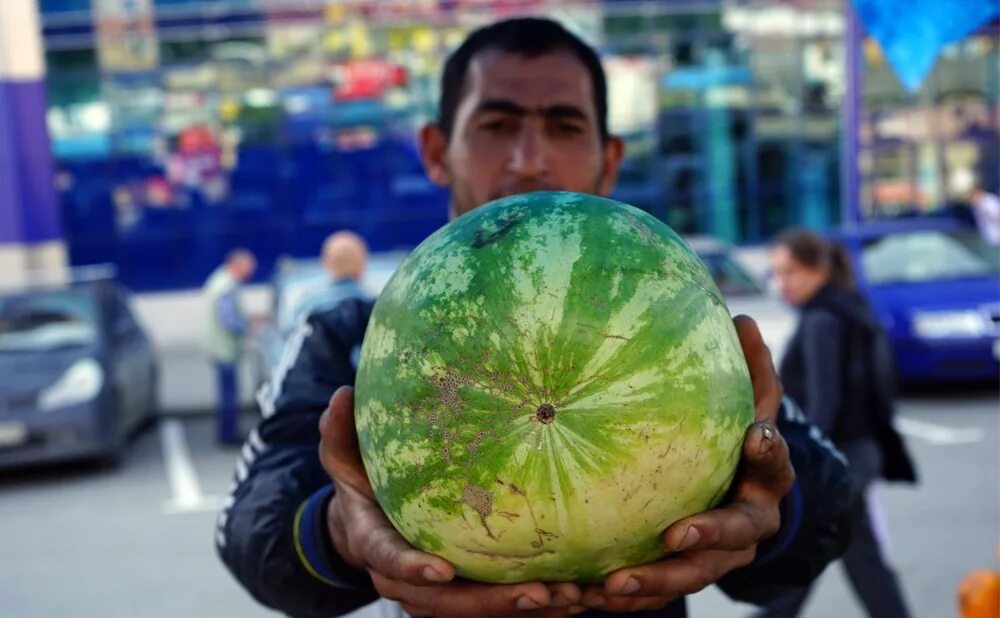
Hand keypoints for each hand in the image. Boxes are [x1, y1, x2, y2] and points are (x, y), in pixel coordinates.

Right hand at [318, 386, 582, 616]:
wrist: (364, 525)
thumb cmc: (360, 483)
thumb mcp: (343, 457)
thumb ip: (340, 433)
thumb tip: (339, 394)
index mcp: (375, 544)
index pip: (389, 559)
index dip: (413, 568)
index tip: (441, 570)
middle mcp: (404, 581)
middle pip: (445, 603)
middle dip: (490, 602)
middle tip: (537, 592)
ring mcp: (433, 596)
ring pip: (477, 614)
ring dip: (523, 610)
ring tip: (569, 597)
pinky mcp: (461, 599)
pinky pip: (496, 612)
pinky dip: (534, 610)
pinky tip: (575, 599)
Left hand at [578, 316, 795, 612]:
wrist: (747, 496)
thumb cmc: (742, 438)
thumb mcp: (751, 404)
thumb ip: (750, 369)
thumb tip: (741, 317)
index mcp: (767, 476)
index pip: (775, 463)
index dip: (769, 451)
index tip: (756, 436)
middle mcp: (750, 521)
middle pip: (735, 537)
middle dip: (707, 537)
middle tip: (675, 535)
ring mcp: (721, 554)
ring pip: (693, 574)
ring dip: (656, 581)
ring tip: (613, 582)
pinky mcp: (688, 572)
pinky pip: (659, 591)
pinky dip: (630, 597)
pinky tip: (589, 595)